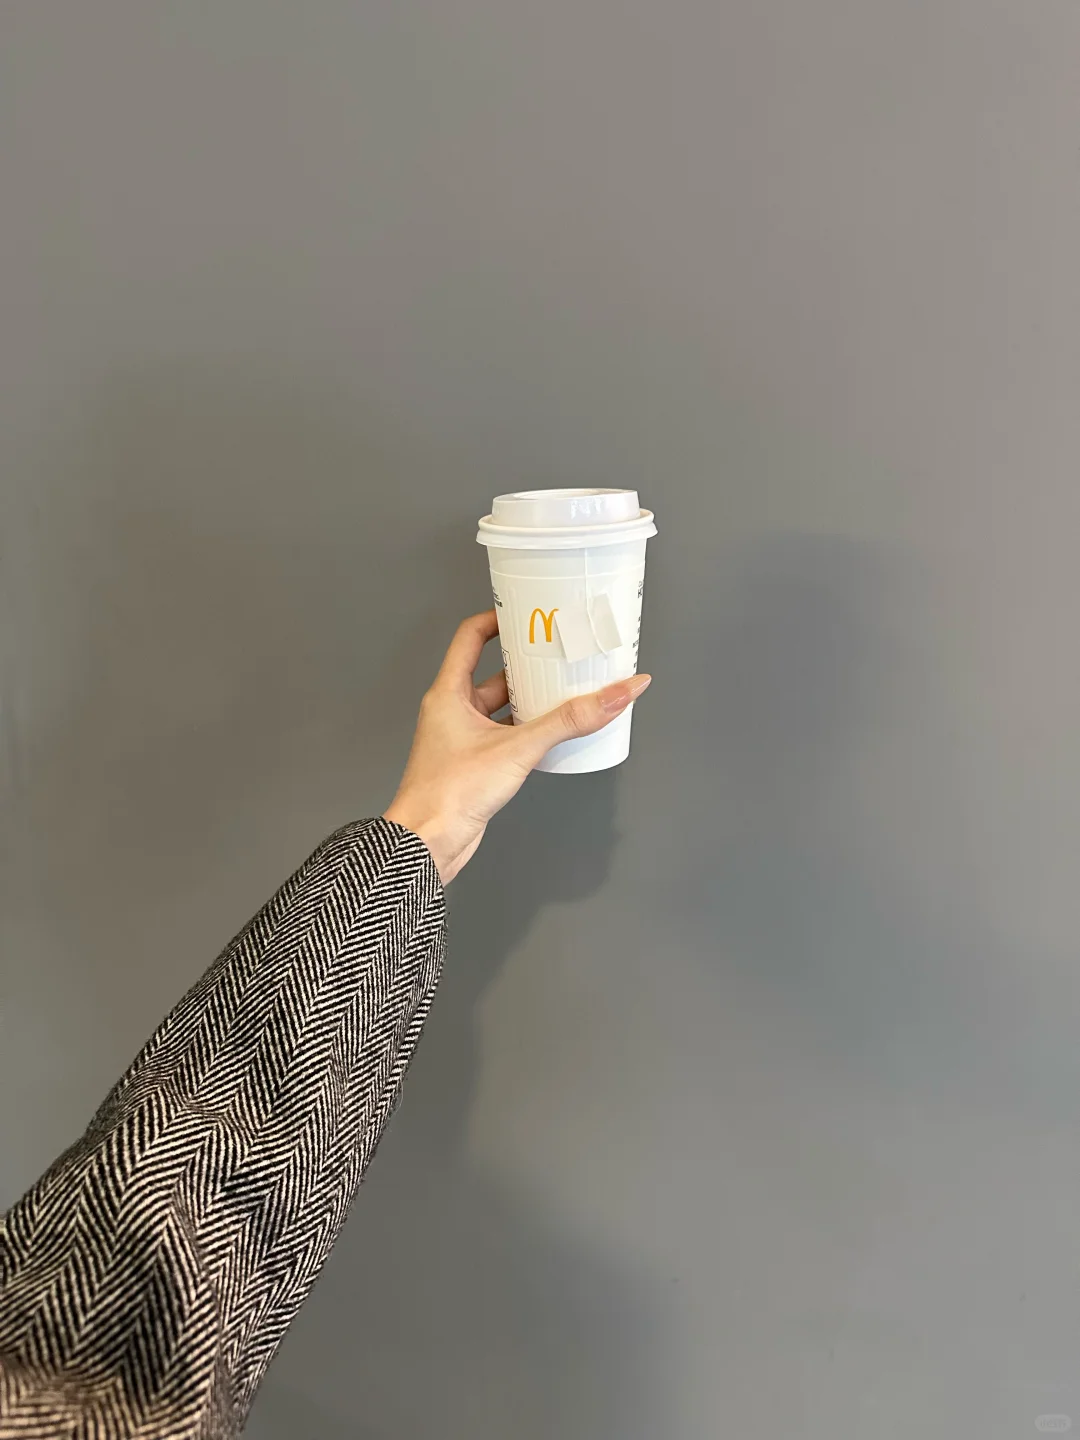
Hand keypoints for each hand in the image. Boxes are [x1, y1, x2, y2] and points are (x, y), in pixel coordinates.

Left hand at [383, 609, 651, 883]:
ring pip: (503, 707)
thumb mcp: (518, 748)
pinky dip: (530, 730)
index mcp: (449, 693)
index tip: (528, 612)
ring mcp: (463, 739)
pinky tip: (555, 733)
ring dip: (532, 699)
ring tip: (568, 689)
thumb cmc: (449, 794)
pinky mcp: (475, 765)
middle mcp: (453, 711)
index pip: (471, 637)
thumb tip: (615, 695)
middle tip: (561, 652)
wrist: (427, 844)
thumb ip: (569, 721)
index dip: (498, 619)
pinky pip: (507, 735)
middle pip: (494, 672)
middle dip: (528, 663)